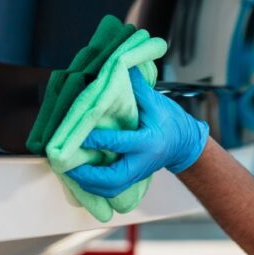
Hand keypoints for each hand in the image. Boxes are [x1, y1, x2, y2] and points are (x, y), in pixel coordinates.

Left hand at [65, 67, 208, 196]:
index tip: (81, 135)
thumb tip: (119, 65)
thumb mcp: (156, 101)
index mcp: (149, 141)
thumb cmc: (170, 120)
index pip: (121, 143)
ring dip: (88, 183)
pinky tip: (79, 176)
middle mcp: (142, 162)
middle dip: (88, 175)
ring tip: (69, 171)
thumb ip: (136, 87)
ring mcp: (138, 174)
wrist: (185, 144)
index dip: (99, 140)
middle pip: (112, 178)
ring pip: (110, 189)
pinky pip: (111, 189)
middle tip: (68, 164)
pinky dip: (94, 185)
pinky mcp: (133, 179)